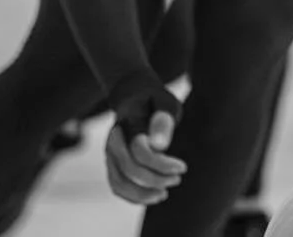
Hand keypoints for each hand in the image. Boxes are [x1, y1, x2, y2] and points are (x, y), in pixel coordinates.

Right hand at [104, 79, 185, 204]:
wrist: (133, 96)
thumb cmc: (154, 100)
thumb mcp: (165, 102)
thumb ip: (163, 121)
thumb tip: (160, 145)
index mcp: (128, 124)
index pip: (140, 152)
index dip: (162, 164)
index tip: (183, 167)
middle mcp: (114, 140)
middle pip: (129, 170)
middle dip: (156, 179)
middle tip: (177, 178)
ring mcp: (109, 153)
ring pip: (119, 183)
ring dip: (143, 194)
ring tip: (164, 193)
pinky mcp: (111, 163)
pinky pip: (116, 186)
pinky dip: (133, 197)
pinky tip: (153, 195)